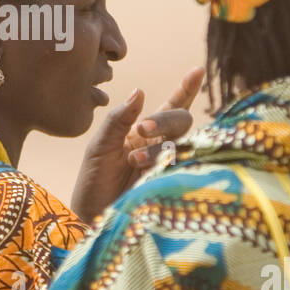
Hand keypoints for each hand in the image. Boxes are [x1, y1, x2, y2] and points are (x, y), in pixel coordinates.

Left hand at [70, 67, 204, 224]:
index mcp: (143, 132)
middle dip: (165, 119)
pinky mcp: (171, 184)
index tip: (198, 70)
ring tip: (133, 161)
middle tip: (142, 129)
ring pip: (183, 142)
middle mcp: (161, 146)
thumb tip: (140, 92)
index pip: (171, 106)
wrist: (91, 218)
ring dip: (159, 146)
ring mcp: (168, 165)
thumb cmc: (94, 182)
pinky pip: (182, 166)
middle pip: (182, 121)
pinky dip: (166, 163)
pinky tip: (147, 172)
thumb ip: (119, 120)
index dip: (187, 89)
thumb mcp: (100, 147)